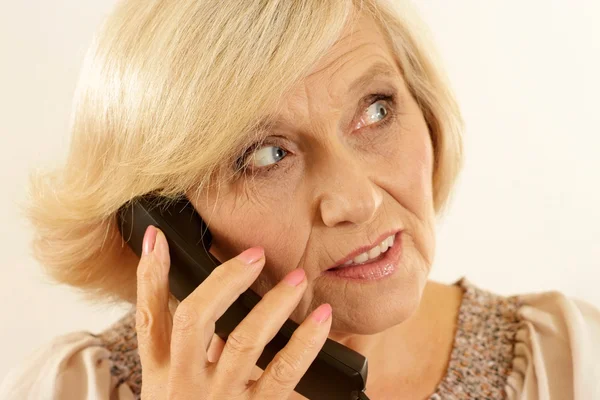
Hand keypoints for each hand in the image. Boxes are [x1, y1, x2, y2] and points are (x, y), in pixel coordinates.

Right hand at [135, 225, 332, 398]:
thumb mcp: (178, 393)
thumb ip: (196, 352)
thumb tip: (223, 304)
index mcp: (159, 377)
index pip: (147, 318)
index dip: (149, 276)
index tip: (158, 239)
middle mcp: (183, 385)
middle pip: (194, 319)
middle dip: (225, 280)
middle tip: (255, 255)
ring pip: (243, 341)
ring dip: (272, 304)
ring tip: (297, 280)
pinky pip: (283, 374)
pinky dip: (305, 342)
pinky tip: (323, 320)